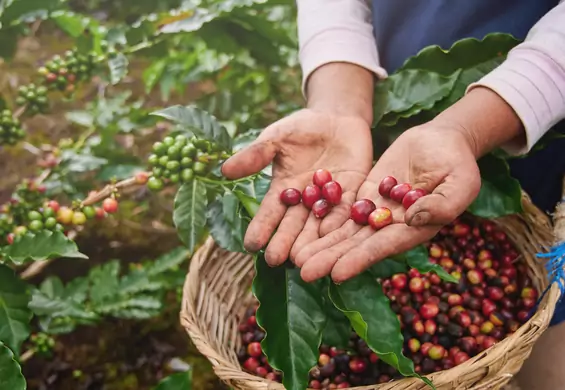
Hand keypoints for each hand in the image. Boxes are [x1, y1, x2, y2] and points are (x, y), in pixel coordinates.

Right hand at [221, 108, 372, 265]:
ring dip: (311, 242)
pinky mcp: (352, 194)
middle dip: (285, 242)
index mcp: (283, 190)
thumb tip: (224, 170)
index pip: (270, 213)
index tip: (251, 244)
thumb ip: (256, 155)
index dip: (261, 227)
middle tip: (276, 260)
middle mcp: (304, 201)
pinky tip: (332, 235)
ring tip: (304, 259)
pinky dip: (339, 222)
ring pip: (318, 225)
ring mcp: (328, 200)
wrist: (336, 117)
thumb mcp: (276, 138)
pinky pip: (346, 211)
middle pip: (294, 225)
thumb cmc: (301, 127)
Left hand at [293, 122, 481, 282]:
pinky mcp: (366, 195)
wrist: (442, 141)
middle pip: (357, 245)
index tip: (336, 273)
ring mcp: (377, 211)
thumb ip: (442, 204)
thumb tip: (412, 218)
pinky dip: (324, 219)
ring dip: (321, 244)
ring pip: (345, 231)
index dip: (360, 260)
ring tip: (295, 258)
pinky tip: (302, 229)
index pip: (383, 247)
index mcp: (415, 229)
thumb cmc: (458, 163)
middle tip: (303, 272)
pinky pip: (343, 208)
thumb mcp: (460, 182)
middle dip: (331, 258)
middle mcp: (392, 226)